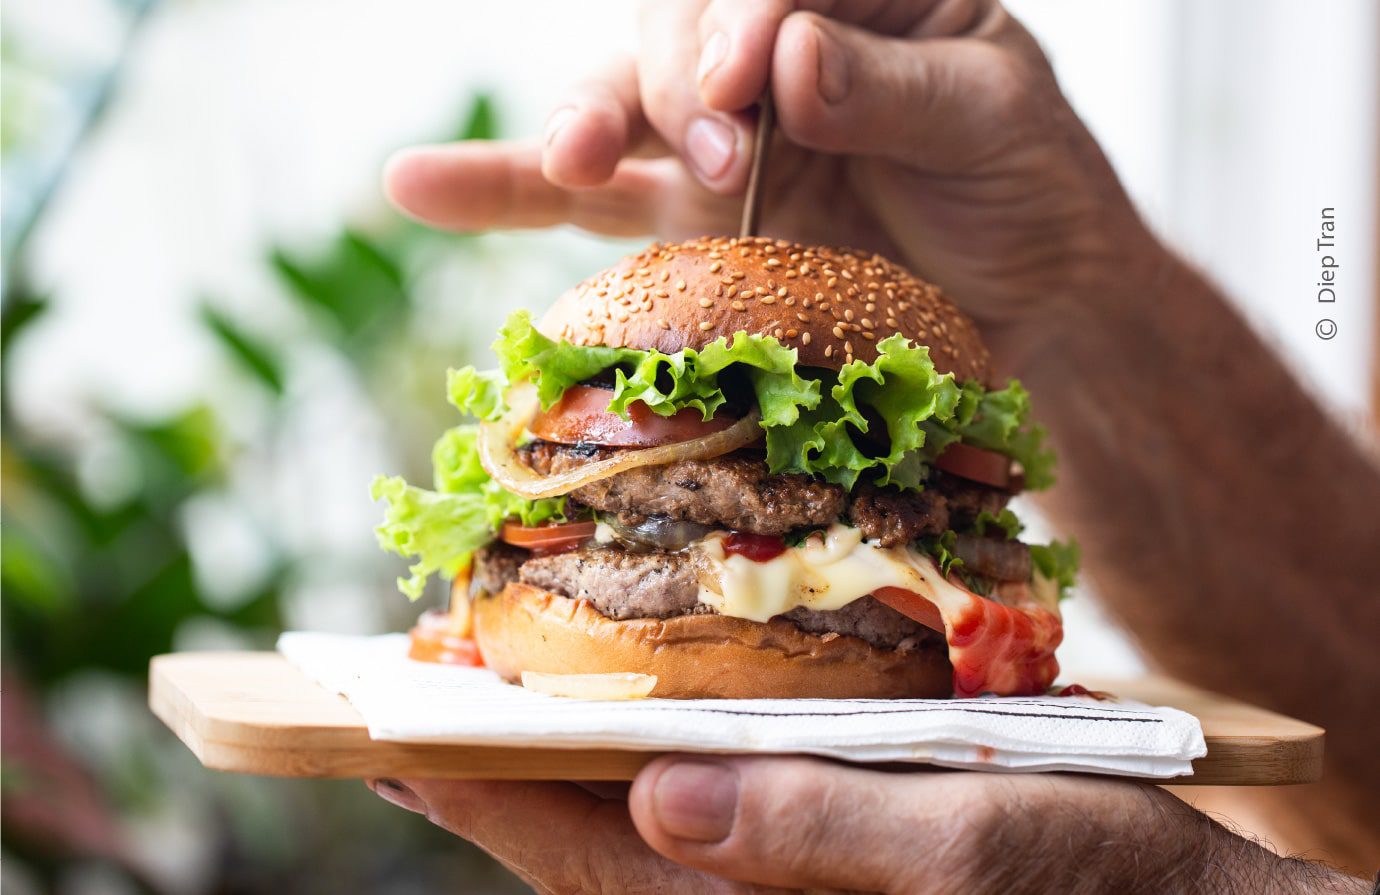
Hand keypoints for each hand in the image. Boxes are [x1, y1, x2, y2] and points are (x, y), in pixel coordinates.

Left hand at [368, 756, 1363, 892]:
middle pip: (592, 854)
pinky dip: (647, 771)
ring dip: (562, 773)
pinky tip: (630, 727)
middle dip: (500, 785)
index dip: (486, 800)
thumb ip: (819, 832)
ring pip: (639, 840)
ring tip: (492, 704)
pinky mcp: (831, 864)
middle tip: (412, 710)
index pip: (593, 863)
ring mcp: (792, 889)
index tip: (392, 735)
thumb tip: (659, 798)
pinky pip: (708, 822)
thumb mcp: (977, 845)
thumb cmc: (1104, 879)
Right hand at [384, 0, 1160, 371]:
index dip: (744, 14)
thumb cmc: (1027, 193)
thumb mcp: (992, 121)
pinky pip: (576, 197)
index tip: (758, 80)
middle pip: (674, 27)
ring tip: (584, 159)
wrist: (1028, 308)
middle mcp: (767, 46)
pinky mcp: (685, 214)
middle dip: (683, 77)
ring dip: (585, 125)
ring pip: (613, 102)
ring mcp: (718, 131)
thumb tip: (793, 57)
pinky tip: (414, 183)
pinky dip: (497, 189)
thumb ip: (894, 86)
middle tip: (729, 147)